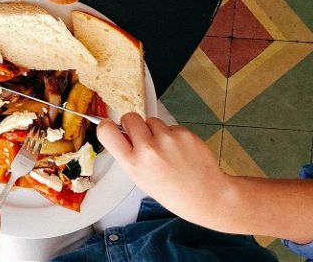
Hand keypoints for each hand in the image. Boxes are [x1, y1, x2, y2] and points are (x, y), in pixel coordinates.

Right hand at [98, 113, 231, 226]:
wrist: (206, 195)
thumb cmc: (173, 192)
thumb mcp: (140, 179)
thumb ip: (129, 155)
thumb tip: (121, 133)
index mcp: (133, 164)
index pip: (107, 131)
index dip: (106, 125)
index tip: (110, 126)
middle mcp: (148, 149)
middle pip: (130, 117)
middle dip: (134, 124)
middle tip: (142, 137)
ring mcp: (167, 139)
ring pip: (152, 120)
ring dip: (156, 130)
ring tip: (166, 150)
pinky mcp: (184, 133)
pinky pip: (171, 126)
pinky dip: (173, 135)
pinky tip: (180, 151)